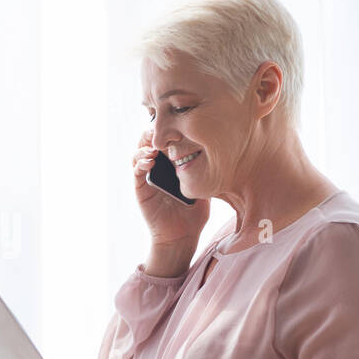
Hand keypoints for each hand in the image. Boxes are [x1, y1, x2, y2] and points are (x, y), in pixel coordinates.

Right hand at [132, 129, 210, 247]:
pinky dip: (141, 163)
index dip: (168, 129)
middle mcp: (157, 168)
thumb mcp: (204, 186)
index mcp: (171, 164)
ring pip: (139, 152)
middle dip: (154, 132)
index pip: (166, 140)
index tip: (177, 122)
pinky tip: (150, 161)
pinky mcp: (140, 189)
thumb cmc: (194, 214)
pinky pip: (137, 171)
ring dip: (145, 145)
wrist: (181, 236)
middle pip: (149, 142)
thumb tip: (222, 149)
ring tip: (154, 144)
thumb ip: (206, 169)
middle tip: (163, 127)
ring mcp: (147, 177)